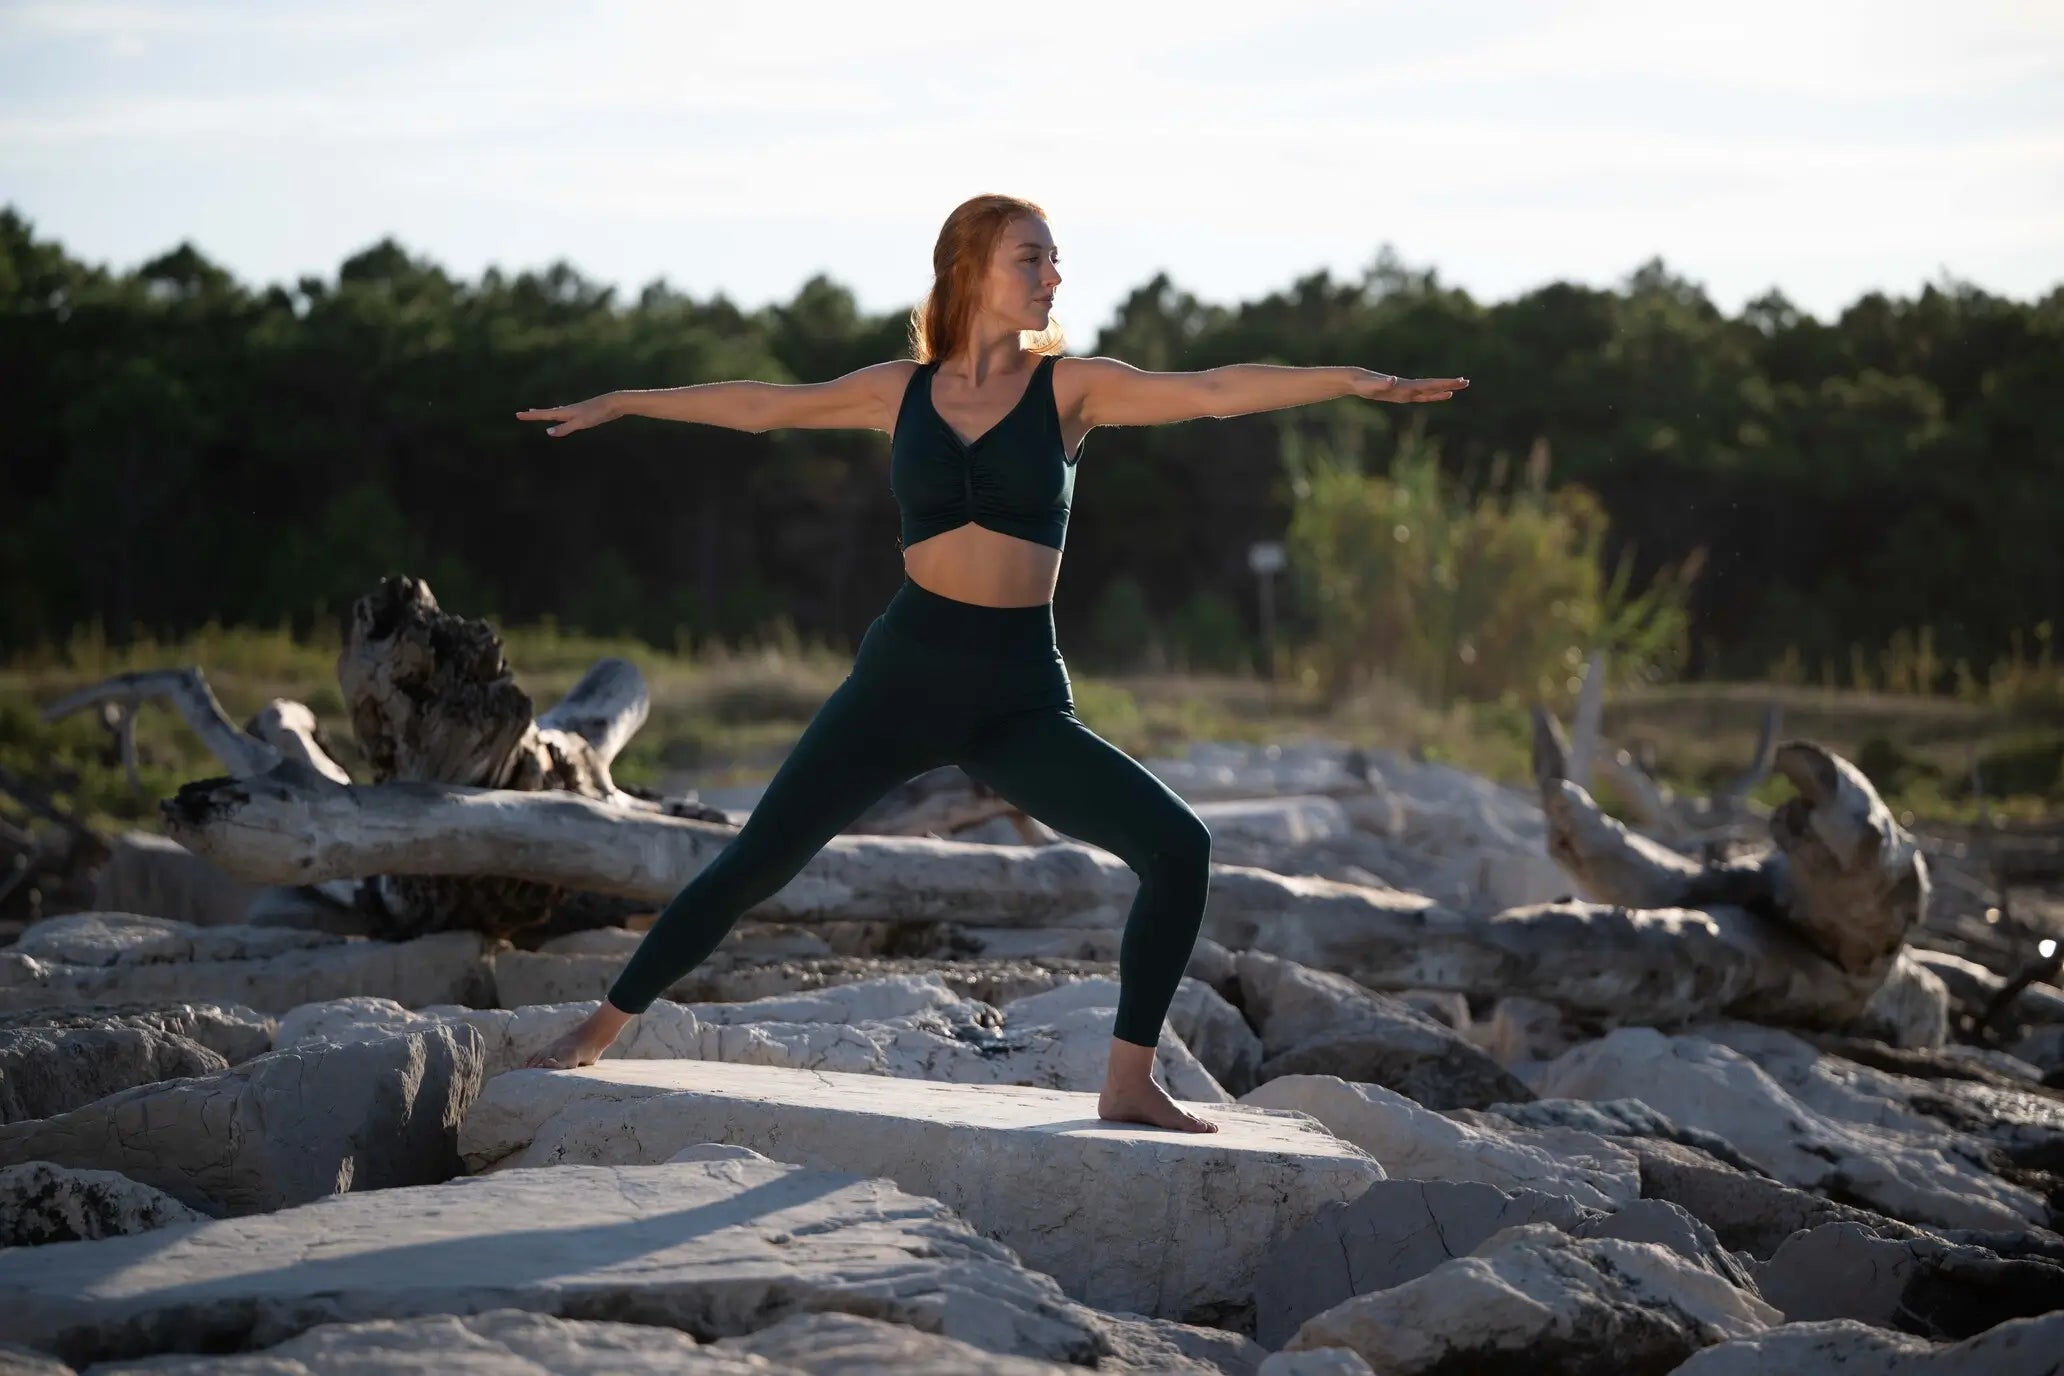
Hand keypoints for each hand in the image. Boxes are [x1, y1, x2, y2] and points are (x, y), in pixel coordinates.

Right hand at [516, 392, 619, 436]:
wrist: (614, 403)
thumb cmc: (598, 412)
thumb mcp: (581, 423)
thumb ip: (565, 428)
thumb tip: (548, 432)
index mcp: (566, 412)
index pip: (544, 415)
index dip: (531, 416)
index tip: (517, 414)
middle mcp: (568, 409)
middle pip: (548, 412)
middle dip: (536, 414)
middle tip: (525, 413)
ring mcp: (576, 410)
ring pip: (557, 412)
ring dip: (546, 413)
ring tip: (538, 412)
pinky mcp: (583, 412)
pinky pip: (566, 413)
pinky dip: (559, 414)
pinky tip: (563, 415)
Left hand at [1353, 371, 1468, 402]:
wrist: (1357, 380)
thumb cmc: (1362, 384)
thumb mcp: (1370, 386)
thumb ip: (1381, 383)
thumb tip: (1392, 380)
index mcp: (1405, 386)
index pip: (1428, 385)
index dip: (1442, 384)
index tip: (1457, 382)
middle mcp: (1408, 387)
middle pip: (1433, 385)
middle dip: (1449, 384)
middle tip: (1466, 382)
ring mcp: (1406, 390)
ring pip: (1429, 390)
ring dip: (1444, 388)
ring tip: (1459, 386)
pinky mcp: (1402, 394)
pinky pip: (1421, 396)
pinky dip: (1433, 396)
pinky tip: (1441, 395)